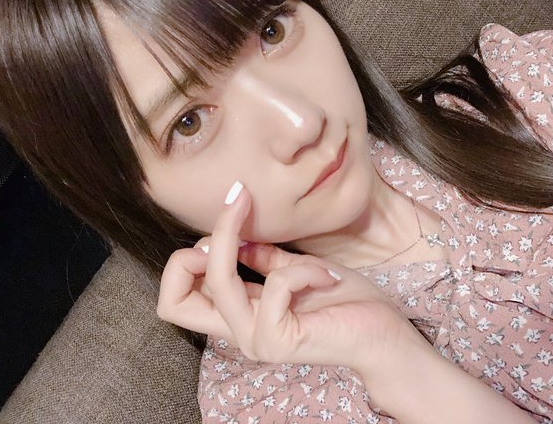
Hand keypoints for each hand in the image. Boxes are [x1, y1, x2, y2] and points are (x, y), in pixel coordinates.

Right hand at [156, 183, 422, 374]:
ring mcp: (255, 340)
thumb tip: (238, 236)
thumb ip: (264, 259)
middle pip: (170, 302)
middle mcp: (238, 332)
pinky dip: (301, 269)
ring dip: (252, 240)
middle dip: (192, 248)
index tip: (225, 221)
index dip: (183, 260)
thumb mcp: (296, 269)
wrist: (383, 333)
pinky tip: (324, 277)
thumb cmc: (344, 300)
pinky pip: (275, 285)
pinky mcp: (279, 340)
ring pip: (219, 280)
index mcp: (239, 315)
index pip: (174, 300)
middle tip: (235, 211)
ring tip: (295, 243)